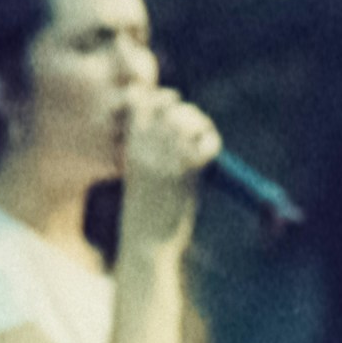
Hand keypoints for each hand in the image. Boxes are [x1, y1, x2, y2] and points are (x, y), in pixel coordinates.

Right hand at [116, 91, 226, 233]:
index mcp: (129, 146)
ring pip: (188, 119)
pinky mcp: (185, 170)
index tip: (168, 107)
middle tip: (193, 126)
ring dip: (200, 124)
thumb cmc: (144, 214)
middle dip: (184, 109)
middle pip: (167, 103)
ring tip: (203, 139)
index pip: (138, 99)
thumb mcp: (140, 176)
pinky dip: (212, 143)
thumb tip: (181, 125)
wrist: (145, 245)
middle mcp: (144, 146)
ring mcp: (165, 157)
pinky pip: (206, 142)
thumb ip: (154, 150)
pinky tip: (210, 157)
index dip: (155, 97)